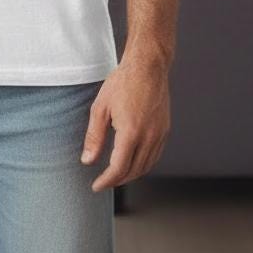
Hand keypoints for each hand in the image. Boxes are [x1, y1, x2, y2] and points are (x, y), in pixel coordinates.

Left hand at [80, 57, 170, 190]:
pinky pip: (155, 156)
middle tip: (103, 182)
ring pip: (146, 166)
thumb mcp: (100, 108)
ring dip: (131, 175)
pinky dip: (143, 164)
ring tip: (116, 175)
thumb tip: (87, 160)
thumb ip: (94, 137)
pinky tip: (133, 161)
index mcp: (131, 132)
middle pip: (133, 171)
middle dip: (117, 180)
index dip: (106, 181)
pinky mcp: (165, 130)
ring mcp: (159, 134)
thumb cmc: (122, 82)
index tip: (96, 186)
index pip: (119, 168)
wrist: (147, 66)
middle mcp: (149, 137)